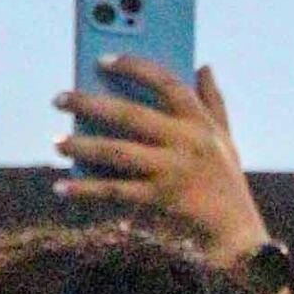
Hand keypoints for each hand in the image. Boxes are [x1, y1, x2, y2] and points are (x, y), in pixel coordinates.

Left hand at [57, 55, 274, 267]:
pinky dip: (85, 190)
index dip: (134, 67)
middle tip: (58, 98)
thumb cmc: (226, 182)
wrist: (236, 234)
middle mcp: (188, 143)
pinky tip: (62, 186)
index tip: (102, 59)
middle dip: (90, 103)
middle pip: (131, 114)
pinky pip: (115, 191)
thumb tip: (203, 65)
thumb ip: (214, 102)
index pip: (167, 83)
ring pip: (117, 152)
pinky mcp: (160, 199)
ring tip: (57, 142)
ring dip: (82, 146)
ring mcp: (173, 171)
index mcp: (201, 123)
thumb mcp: (225, 139)